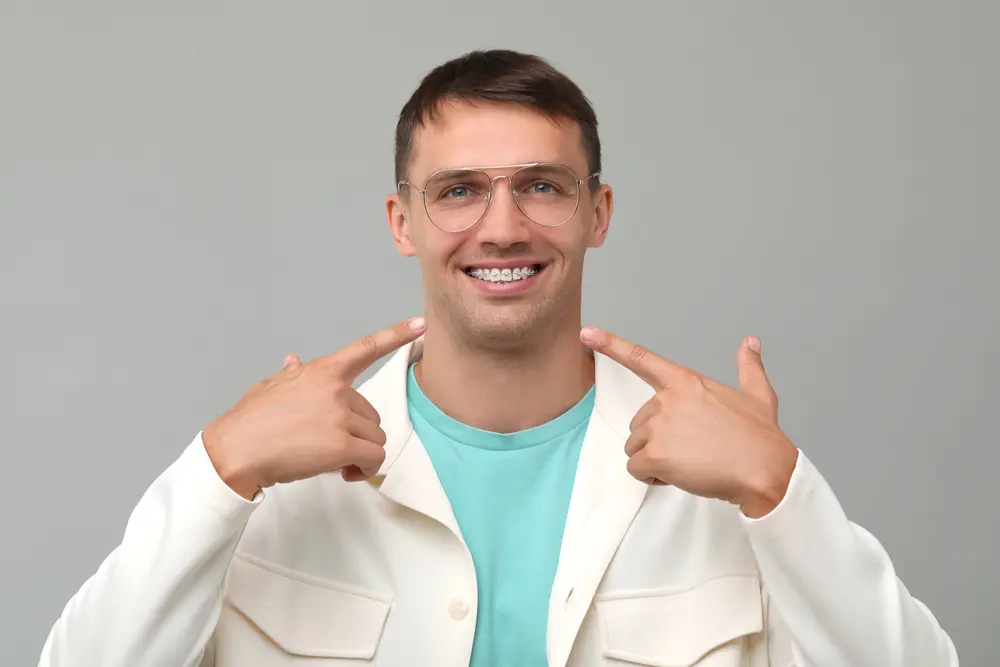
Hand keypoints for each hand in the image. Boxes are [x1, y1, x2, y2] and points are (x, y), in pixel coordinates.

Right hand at [202, 317, 426, 498]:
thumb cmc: (248, 422)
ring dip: (360, 453)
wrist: (235, 451)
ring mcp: (340, 417)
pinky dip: (365, 469)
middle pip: (372, 414)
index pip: (365, 348)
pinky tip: (345, 472)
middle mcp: (335, 390)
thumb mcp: (269, 388)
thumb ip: (290, 375)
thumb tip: (293, 361)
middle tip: (328, 445)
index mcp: (321, 372)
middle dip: (357, 433)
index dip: (396, 334)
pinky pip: (374, 458)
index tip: (420, 325)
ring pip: (376, 438)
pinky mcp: (341, 445)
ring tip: (331, 459)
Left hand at [580, 326, 798, 517]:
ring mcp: (660, 427)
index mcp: (685, 382)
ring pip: (637, 447)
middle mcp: (667, 400)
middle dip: (659, 440)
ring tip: (691, 462)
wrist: (765, 469)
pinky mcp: (656, 455)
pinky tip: (680, 475)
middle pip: (640, 423)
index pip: (641, 358)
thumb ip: (748, 366)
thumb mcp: (757, 394)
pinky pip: (637, 469)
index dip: (610, 344)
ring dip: (656, 459)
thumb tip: (750, 343)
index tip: (587, 333)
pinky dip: (653, 477)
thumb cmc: (760, 436)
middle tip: (693, 449)